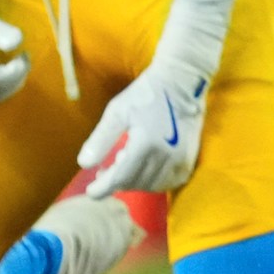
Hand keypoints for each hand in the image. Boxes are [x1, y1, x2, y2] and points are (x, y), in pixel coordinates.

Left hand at [78, 62, 209, 194]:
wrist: (182, 81)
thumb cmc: (146, 93)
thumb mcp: (117, 111)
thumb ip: (100, 139)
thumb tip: (83, 164)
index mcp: (145, 144)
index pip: (119, 178)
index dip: (102, 189)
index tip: (91, 192)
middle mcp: (165, 155)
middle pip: (135, 183)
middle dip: (117, 181)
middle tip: (108, 169)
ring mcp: (181, 158)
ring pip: (152, 185)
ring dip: (136, 181)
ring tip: (127, 164)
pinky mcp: (190, 157)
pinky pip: (171, 181)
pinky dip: (156, 181)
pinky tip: (147, 169)